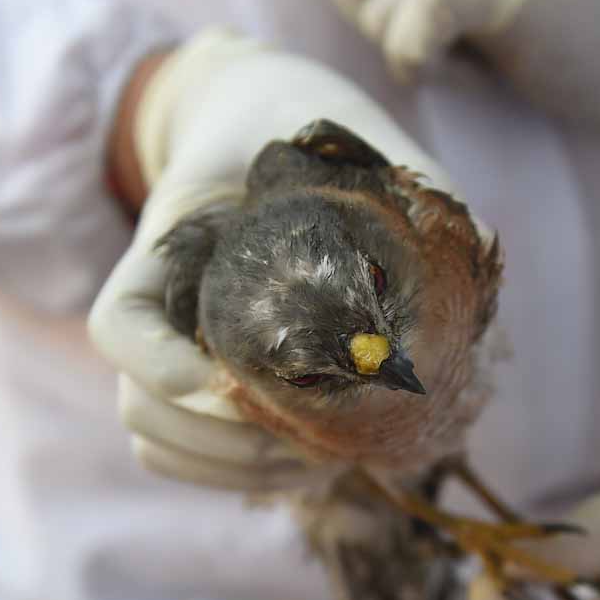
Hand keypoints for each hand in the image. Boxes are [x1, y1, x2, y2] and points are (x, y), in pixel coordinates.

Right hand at [87, 26, 460, 490]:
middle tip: (312, 438)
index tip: (230, 380)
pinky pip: (182, 455)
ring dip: (235, 468)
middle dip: (224, 440)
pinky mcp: (193, 380)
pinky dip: (236, 476)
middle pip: (139, 408)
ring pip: (157, 442)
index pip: (121, 326)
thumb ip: (404, 176)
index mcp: (169, 243)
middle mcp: (156, 303)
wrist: (256, 123)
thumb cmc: (303, 128)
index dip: (164, 370)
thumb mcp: (344, 134)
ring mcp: (168, 347)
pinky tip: (311, 462)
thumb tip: (478, 243)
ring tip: (321, 458)